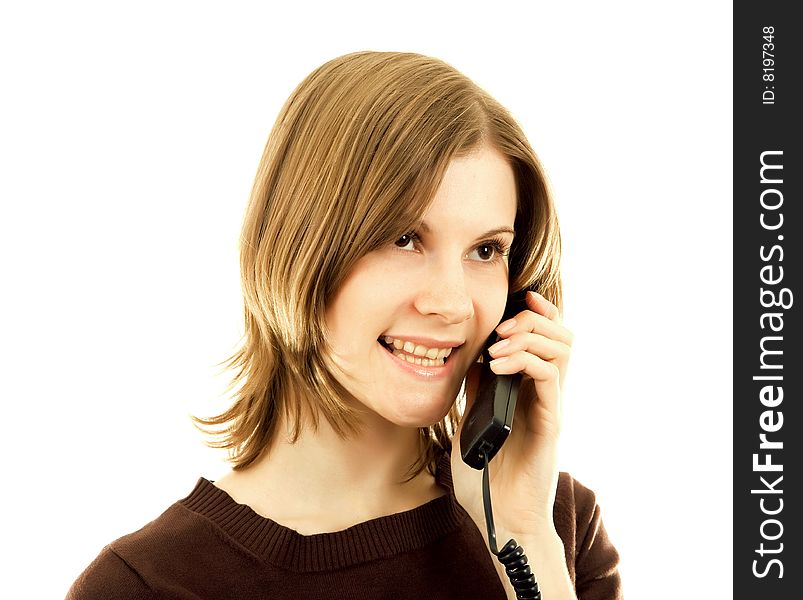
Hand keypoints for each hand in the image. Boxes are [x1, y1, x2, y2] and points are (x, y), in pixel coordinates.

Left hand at [451, 290, 572, 542]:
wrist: (501, 519)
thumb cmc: (487, 476)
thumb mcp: (473, 419)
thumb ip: (479, 389)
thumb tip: (473, 355)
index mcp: (530, 389)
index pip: (548, 337)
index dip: (538, 311)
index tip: (517, 298)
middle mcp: (546, 393)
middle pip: (561, 335)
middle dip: (532, 318)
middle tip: (501, 328)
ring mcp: (551, 406)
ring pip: (562, 349)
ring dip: (529, 336)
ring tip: (498, 346)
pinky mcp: (551, 422)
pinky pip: (549, 377)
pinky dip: (525, 361)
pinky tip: (498, 367)